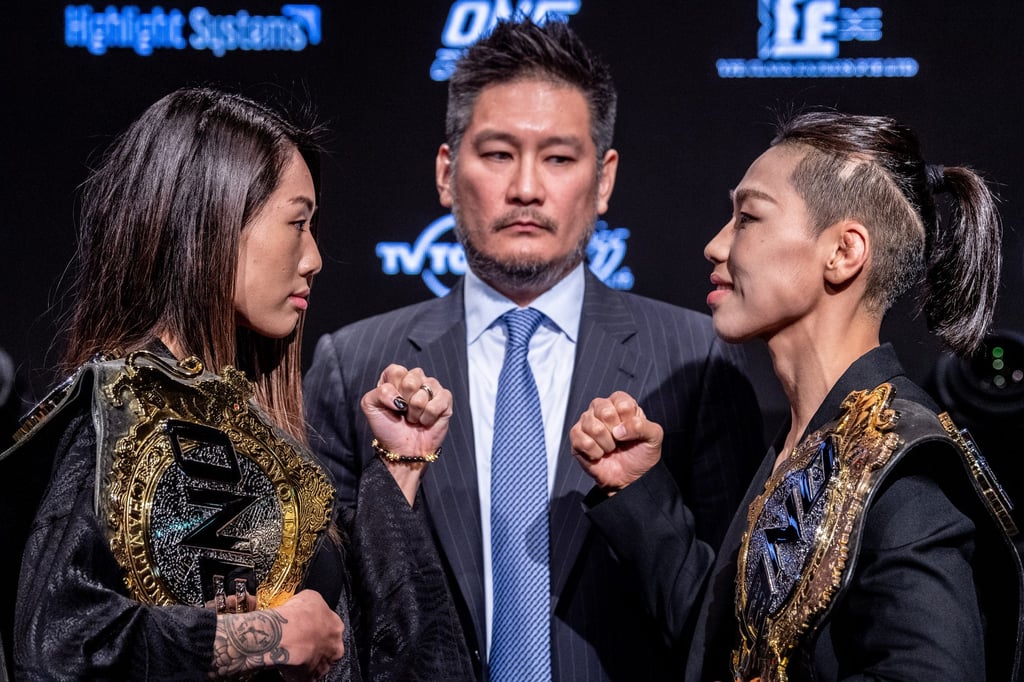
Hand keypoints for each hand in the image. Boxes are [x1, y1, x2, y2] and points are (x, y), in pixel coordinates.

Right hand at [212, 589, 343, 679]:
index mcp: (337, 627)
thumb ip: (316, 605)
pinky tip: (288, 665)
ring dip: (308, 661)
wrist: (284, 634)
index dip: (319, 628)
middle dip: (317, 646)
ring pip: (317, 665)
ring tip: (293, 654)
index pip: (331, 628)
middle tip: (301, 642)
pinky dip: (297, 673)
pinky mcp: (309, 679)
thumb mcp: (311, 597)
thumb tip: (311, 607)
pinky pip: (304, 677)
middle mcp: (335, 648)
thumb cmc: (298, 614)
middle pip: (328, 648)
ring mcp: (323, 666)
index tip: (308, 627)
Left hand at [361, 364, 452, 503]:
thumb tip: (398, 397)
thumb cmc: (387, 428)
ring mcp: (432, 388)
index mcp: (396, 377)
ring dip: (415, 412)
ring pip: (424, 393)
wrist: (403, 450)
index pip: (396, 371)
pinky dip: (429, 417)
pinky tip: (425, 421)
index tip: (391, 404)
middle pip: (411, 379)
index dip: (392, 390)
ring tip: (413, 418)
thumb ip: (377, 392)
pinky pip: (438, 402)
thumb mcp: (370, 407)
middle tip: (403, 412)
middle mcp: (415, 379)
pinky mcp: (445, 399)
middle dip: (404, 401)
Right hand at [569, 391, 663, 493]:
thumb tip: (619, 430)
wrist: (629, 478)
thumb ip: (643, 426)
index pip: (622, 403)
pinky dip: (595, 452)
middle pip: (605, 411)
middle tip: (620, 441)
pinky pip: (582, 440)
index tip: (632, 432)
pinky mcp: (576, 437)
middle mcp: (601, 408)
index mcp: (621, 403)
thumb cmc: (641, 454)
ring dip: (607, 444)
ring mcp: (587, 422)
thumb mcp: (654, 437)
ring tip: (610, 448)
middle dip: (616, 432)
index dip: (629, 421)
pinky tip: (599, 454)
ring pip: (593, 427)